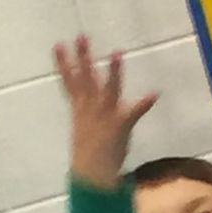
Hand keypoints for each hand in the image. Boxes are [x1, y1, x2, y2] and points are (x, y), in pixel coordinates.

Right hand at [54, 35, 158, 189]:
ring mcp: (105, 116)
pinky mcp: (120, 126)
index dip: (64, 64)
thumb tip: (84, 105)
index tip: (58, 44)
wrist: (93, 176)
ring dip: (113, 72)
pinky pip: (133, 112)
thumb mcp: (83, 130)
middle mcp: (91, 110)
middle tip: (81, 36)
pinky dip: (143, 103)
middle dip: (84, 58)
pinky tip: (153, 94)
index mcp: (80, 110)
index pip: (70, 83)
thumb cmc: (89, 156)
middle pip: (86, 80)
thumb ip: (85, 113)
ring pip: (108, 90)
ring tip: (117, 53)